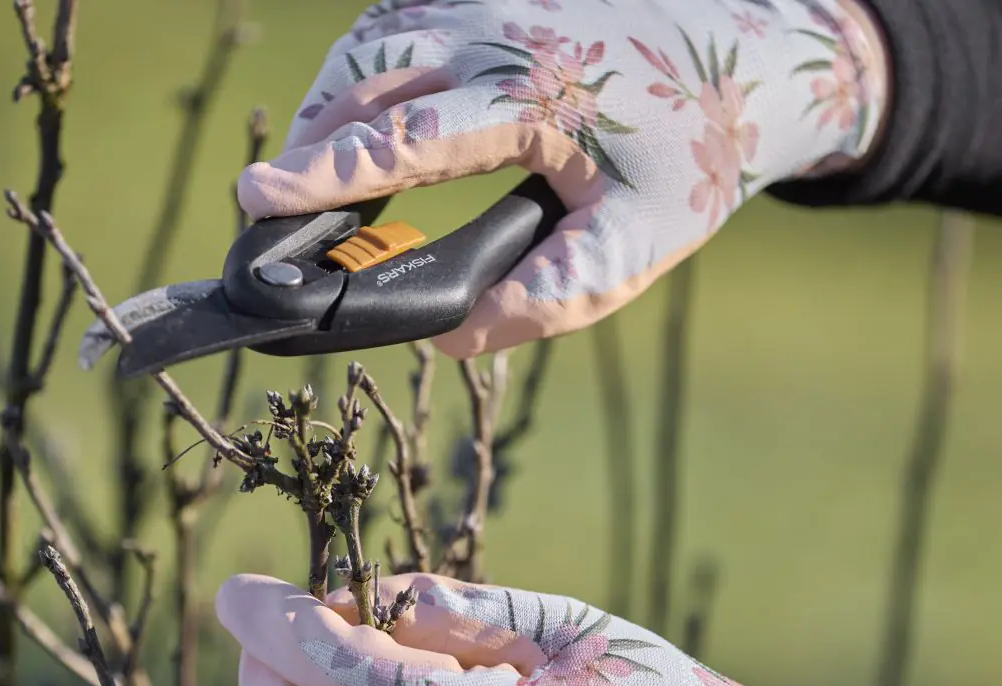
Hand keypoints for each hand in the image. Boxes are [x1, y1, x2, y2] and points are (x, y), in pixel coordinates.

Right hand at [239, 0, 888, 357]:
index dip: (321, 176)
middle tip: (274, 209)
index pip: (402, 138)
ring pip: (371, 39)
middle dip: (308, 144)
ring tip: (316, 175)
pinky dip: (364, 70)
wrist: (748, 49)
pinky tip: (365, 121)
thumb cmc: (694, 149)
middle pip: (363, 76)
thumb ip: (549, 296)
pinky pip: (397, 17)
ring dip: (330, 104)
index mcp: (532, 93)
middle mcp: (498, 28)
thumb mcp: (640, 241)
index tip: (253, 200)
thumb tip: (454, 338)